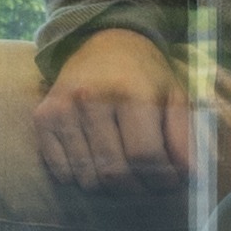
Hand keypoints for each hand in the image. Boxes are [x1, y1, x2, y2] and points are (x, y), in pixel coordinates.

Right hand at [31, 35, 210, 190]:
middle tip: (147, 184)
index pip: (145, 156)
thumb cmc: (144, 75)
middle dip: (137, 188)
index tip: (170, 181)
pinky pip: (60, 170)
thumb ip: (184, 137)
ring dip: (109, 187)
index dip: (162, 178)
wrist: (102, 42)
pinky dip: (80, 178)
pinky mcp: (43, 117)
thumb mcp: (174, 96)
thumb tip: (187, 175)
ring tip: (123, 174)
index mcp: (130, 92)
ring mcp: (63, 109)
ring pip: (87, 177)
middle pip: (114, 172)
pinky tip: (95, 164)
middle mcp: (91, 99)